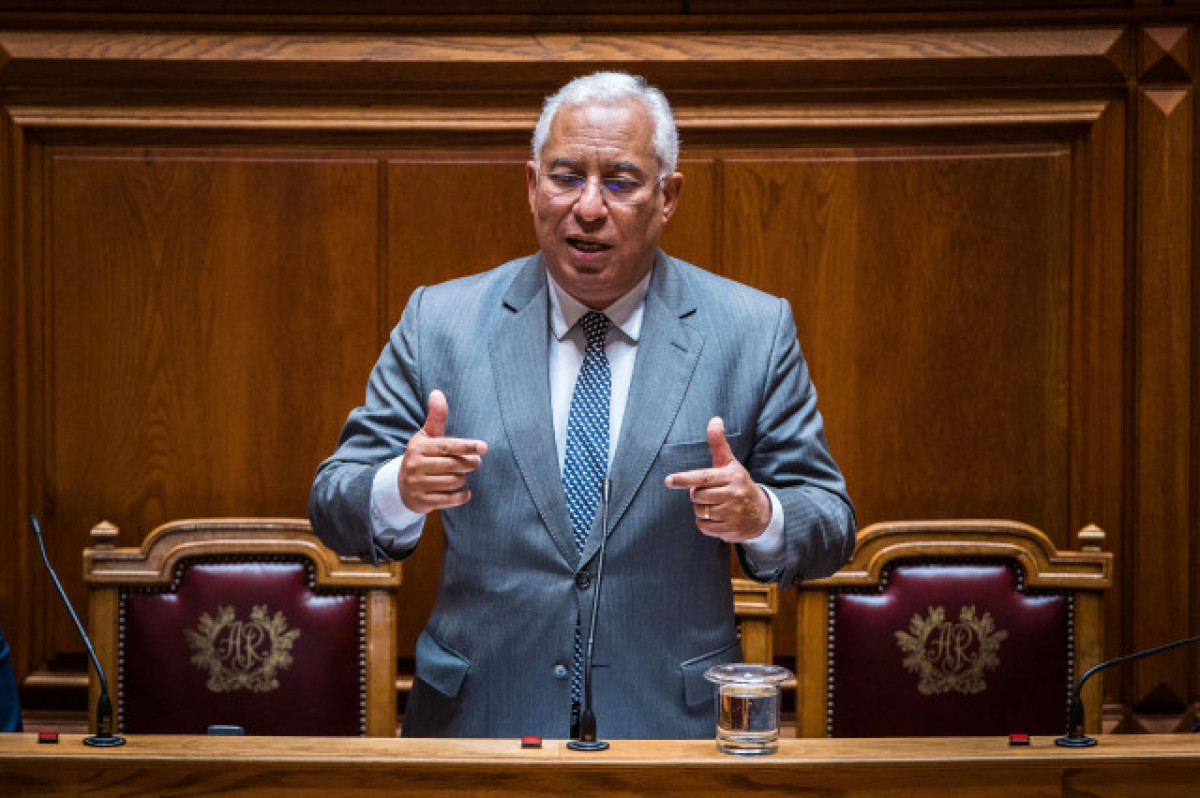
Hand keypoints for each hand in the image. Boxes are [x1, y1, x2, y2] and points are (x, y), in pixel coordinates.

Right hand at [398, 390, 487, 514]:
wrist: (400, 486)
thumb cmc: (420, 456)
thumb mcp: (426, 436)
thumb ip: (436, 417)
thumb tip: (437, 392)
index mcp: (418, 447)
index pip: (446, 446)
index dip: (466, 446)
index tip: (483, 447)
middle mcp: (415, 466)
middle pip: (452, 465)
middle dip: (469, 464)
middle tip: (476, 462)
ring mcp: (417, 485)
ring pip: (452, 482)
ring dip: (463, 479)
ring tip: (463, 475)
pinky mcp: (422, 501)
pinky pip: (449, 500)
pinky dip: (461, 496)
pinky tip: (465, 491)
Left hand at [664, 417, 770, 542]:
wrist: (762, 514)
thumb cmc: (739, 484)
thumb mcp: (730, 464)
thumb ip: (718, 444)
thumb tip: (714, 419)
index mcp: (731, 476)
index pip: (703, 477)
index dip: (685, 479)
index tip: (669, 481)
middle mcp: (733, 494)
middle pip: (696, 496)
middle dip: (697, 495)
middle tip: (709, 493)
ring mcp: (732, 514)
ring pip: (699, 512)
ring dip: (701, 510)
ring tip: (716, 506)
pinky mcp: (730, 530)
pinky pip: (703, 527)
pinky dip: (705, 523)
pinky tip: (717, 518)